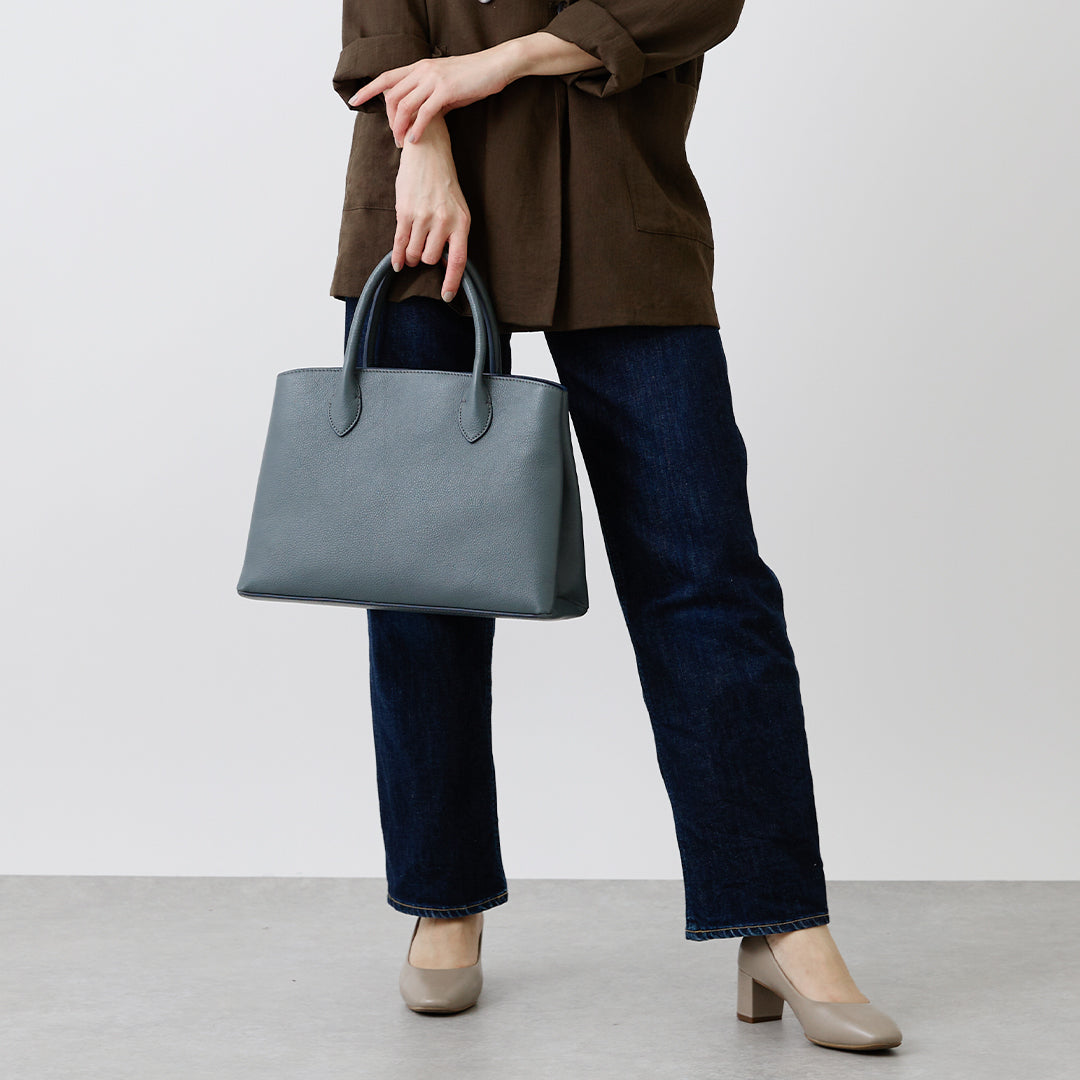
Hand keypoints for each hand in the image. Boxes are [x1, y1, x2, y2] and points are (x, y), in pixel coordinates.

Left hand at [348, 44, 520, 145]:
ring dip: (400, 127)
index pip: (386, 77)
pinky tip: (415, 141)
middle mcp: (422, 70)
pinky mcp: (445, 91)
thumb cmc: (474, 78)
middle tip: (394, 138)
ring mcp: (433, 79)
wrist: (496, 66)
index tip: (353, 101)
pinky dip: (417, 129)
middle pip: (393, 95)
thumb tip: (422, 116)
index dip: (368, 89)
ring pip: (405, 105)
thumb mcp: (447, 86)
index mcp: (420, 67)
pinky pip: (424, 113)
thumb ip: (431, 98)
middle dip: (389, 119)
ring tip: (402, 143)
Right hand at [392, 116, 469, 301]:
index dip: (451, 281)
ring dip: (410, 256)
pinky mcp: (405, 212)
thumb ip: (454, 235)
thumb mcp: (458, 210)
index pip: (457, 261)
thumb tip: (445, 263)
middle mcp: (443, 222)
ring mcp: (423, 217)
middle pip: (430, 259)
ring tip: (411, 249)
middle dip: (424, 259)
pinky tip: (397, 265)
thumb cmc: (444, 185)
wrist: (428, 155)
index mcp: (461, 223)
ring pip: (413, 254)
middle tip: (422, 251)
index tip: (446, 296)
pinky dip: (397, 257)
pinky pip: (399, 243)